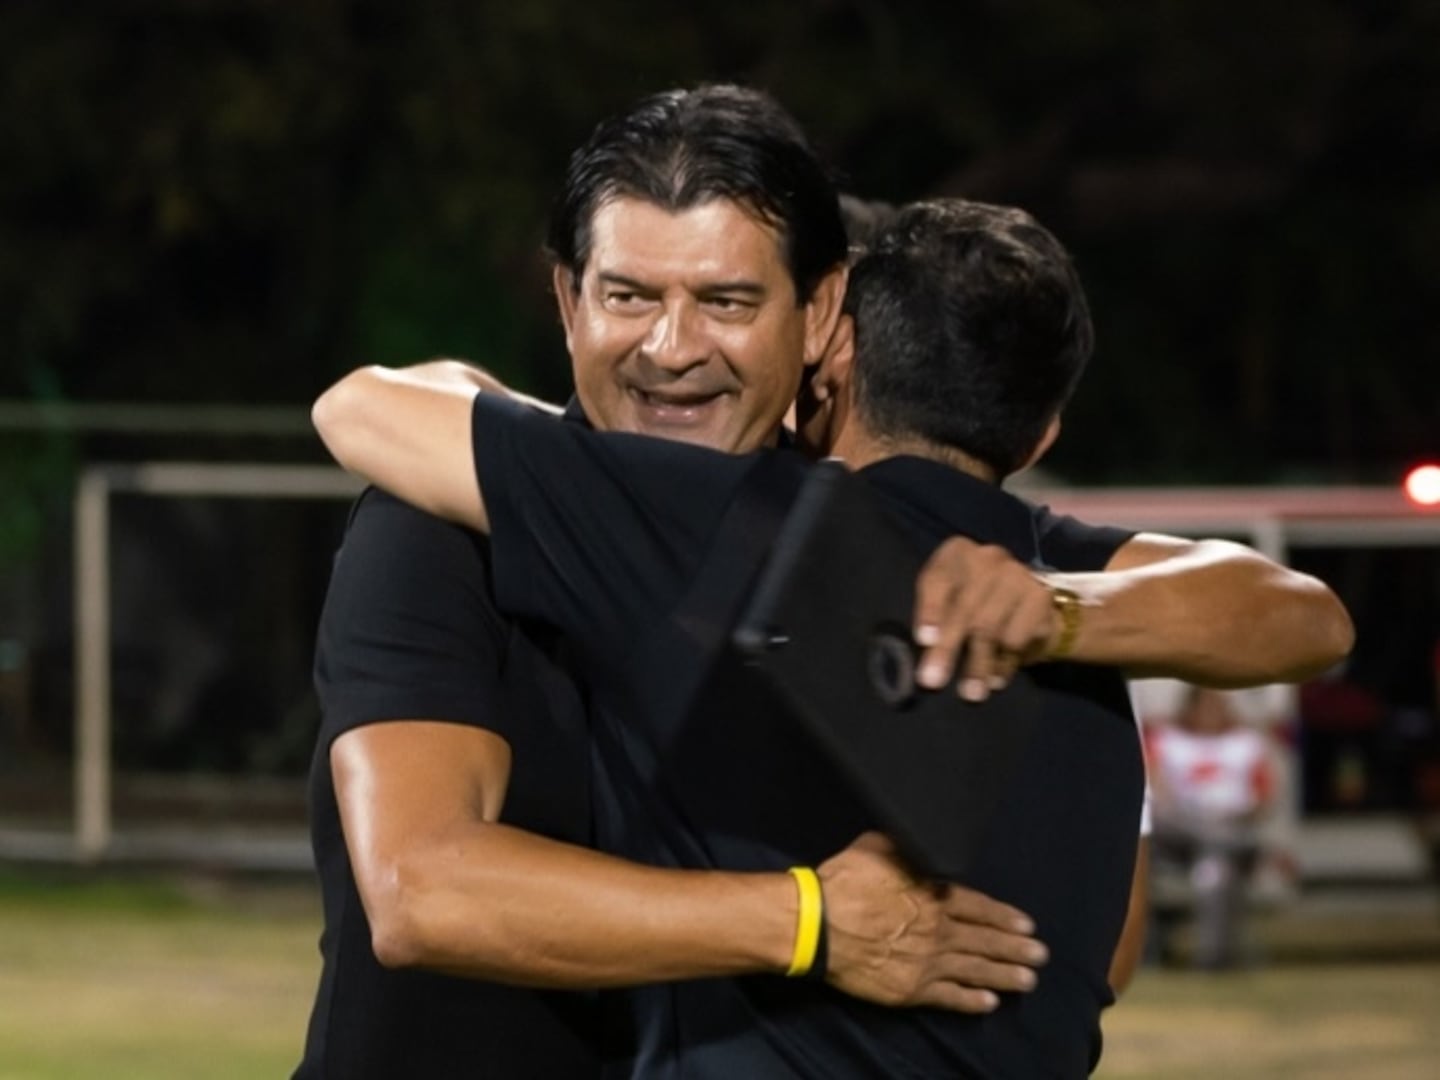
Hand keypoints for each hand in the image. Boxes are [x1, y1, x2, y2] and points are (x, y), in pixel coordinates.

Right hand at [818, 833, 1046, 1012]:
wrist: (819, 925)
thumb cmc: (845, 881)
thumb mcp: (877, 846)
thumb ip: (905, 846)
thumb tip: (919, 836)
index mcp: (933, 895)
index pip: (979, 907)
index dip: (1004, 917)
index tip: (1027, 925)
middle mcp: (939, 930)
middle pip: (985, 940)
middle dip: (1015, 948)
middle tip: (1040, 955)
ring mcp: (927, 963)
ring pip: (975, 969)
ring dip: (1004, 975)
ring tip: (1028, 981)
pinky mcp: (911, 989)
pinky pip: (949, 997)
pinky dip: (971, 1000)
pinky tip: (989, 1003)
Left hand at [911, 536, 1057, 700]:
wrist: (1036, 612)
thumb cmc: (979, 609)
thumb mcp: (951, 607)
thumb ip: (936, 621)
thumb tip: (925, 651)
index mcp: (957, 553)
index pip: (937, 579)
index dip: (929, 611)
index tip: (923, 641)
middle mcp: (988, 556)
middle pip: (963, 607)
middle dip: (946, 648)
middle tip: (933, 681)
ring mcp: (1017, 574)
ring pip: (989, 627)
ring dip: (977, 665)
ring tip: (970, 693)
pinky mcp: (1041, 597)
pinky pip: (1015, 638)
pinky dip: (1003, 664)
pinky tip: (997, 678)